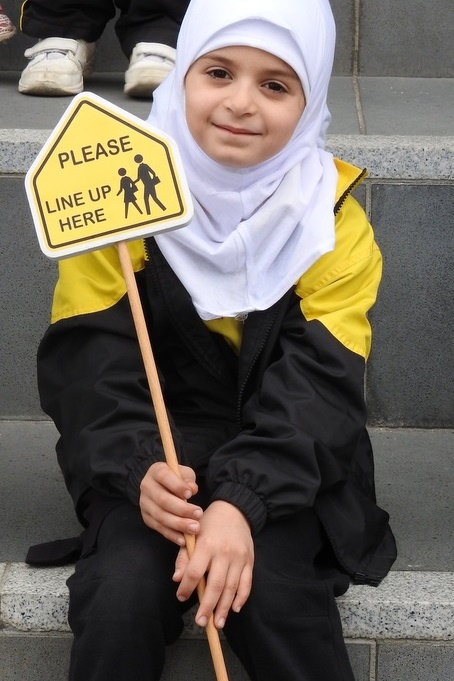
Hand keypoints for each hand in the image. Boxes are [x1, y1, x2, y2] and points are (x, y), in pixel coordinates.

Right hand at [139, 461, 202, 545]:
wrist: (162, 486)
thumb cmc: (176, 478)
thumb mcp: (183, 473)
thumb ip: (188, 479)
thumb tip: (192, 489)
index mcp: (156, 471)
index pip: (164, 477)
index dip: (177, 486)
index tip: (191, 494)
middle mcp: (147, 487)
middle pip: (163, 500)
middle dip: (182, 509)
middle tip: (198, 514)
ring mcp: (145, 504)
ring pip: (161, 516)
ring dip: (179, 524)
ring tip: (195, 528)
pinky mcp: (147, 518)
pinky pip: (160, 528)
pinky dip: (172, 535)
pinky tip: (184, 539)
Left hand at [172, 500, 253, 628]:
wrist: (234, 509)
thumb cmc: (208, 524)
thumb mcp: (193, 535)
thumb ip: (184, 557)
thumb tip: (177, 579)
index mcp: (206, 544)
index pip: (195, 571)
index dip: (187, 587)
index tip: (181, 597)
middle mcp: (224, 552)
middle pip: (215, 584)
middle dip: (208, 606)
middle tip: (201, 622)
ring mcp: (239, 557)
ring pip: (232, 587)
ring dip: (224, 608)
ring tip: (217, 623)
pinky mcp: (250, 560)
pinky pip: (247, 583)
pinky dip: (241, 597)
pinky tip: (235, 609)